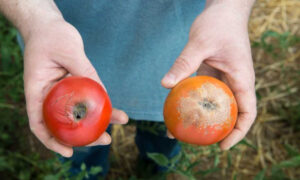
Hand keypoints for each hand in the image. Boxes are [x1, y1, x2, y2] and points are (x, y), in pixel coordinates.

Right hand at [23, 17, 127, 156]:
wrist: (49, 27)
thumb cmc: (52, 35)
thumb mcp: (68, 49)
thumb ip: (83, 70)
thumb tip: (102, 92)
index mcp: (37, 90)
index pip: (39, 122)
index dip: (51, 141)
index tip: (68, 151)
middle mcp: (49, 95)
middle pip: (62, 124)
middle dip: (83, 136)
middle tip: (106, 140)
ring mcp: (63, 91)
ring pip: (78, 113)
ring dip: (97, 122)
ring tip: (120, 120)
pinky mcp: (75, 84)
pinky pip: (87, 98)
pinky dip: (100, 106)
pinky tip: (115, 109)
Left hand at [162, 0, 256, 149]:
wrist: (223, 10)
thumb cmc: (219, 24)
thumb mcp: (200, 43)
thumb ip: (184, 63)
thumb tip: (165, 85)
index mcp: (242, 78)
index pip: (247, 112)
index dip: (238, 133)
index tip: (222, 146)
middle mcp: (235, 82)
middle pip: (231, 114)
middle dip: (217, 130)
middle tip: (195, 141)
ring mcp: (224, 79)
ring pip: (215, 105)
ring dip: (201, 118)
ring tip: (179, 129)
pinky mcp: (212, 74)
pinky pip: (204, 93)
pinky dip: (193, 102)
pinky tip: (176, 107)